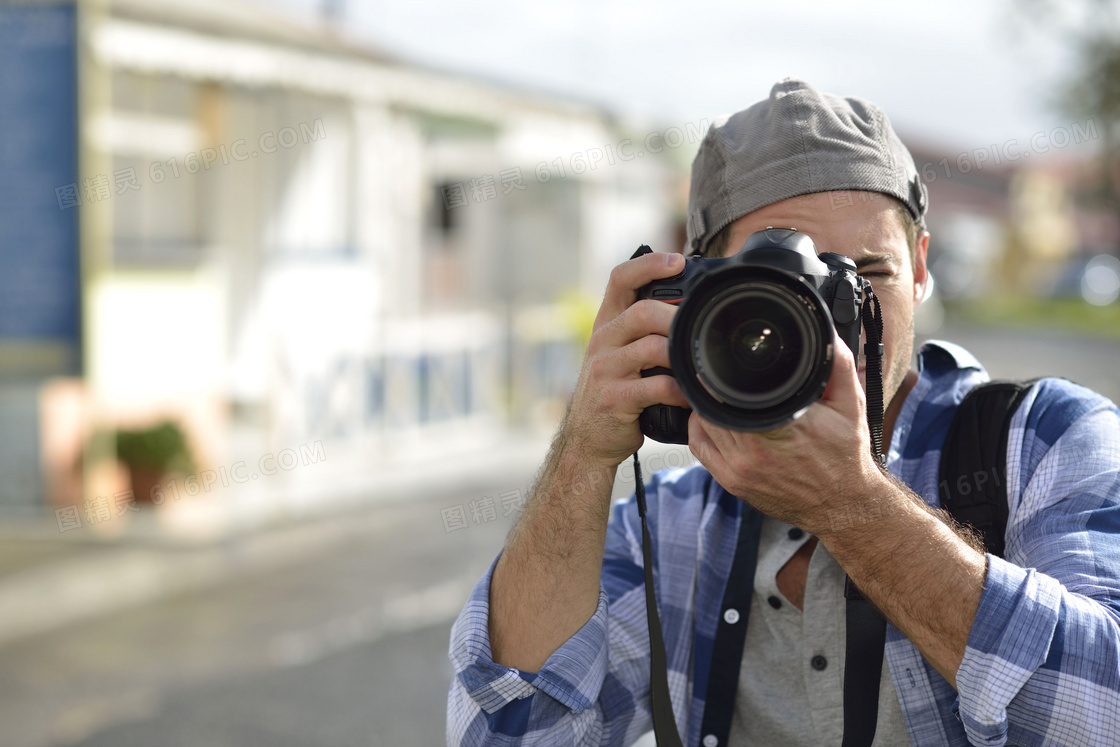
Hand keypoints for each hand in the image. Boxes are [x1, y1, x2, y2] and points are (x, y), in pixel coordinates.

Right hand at [562, 251, 690, 468]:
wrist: (588, 440)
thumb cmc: (616, 393)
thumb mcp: (620, 355)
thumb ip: (644, 332)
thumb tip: (688, 308)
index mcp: (607, 324)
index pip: (620, 278)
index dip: (649, 264)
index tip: (678, 261)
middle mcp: (602, 341)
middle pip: (642, 311)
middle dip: (677, 317)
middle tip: (701, 327)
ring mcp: (605, 370)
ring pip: (651, 347)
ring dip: (682, 355)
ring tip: (701, 364)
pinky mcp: (614, 399)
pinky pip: (656, 387)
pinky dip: (680, 391)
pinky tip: (691, 397)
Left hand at [687, 330, 886, 535]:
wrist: (843, 505)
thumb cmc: (846, 455)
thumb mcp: (850, 403)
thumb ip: (837, 362)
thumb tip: (823, 331)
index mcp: (783, 428)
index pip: (732, 392)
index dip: (722, 373)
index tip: (723, 359)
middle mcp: (755, 450)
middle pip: (711, 405)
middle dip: (713, 386)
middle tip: (719, 372)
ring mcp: (739, 469)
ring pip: (701, 424)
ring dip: (705, 405)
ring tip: (717, 393)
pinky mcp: (732, 483)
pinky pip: (699, 447)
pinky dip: (700, 428)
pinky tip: (712, 418)